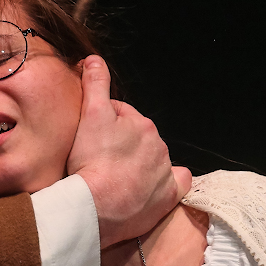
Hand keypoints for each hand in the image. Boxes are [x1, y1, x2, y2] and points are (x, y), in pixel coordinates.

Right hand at [66, 56, 190, 246]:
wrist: (95, 207)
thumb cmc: (90, 161)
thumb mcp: (89, 114)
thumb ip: (95, 83)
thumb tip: (94, 59)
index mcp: (142, 124)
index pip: (120, 115)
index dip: (102, 122)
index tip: (88, 136)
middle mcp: (159, 145)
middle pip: (136, 137)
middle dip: (120, 143)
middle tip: (97, 156)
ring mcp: (165, 172)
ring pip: (151, 159)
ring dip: (136, 163)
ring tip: (113, 175)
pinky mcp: (168, 197)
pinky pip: (177, 183)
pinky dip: (168, 182)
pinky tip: (153, 185)